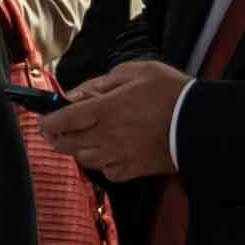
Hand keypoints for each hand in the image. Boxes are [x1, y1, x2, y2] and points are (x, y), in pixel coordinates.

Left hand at [45, 60, 185, 182]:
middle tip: (58, 130)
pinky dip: (102, 164)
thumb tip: (76, 94)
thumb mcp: (136, 72)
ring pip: (83, 159)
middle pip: (66, 143)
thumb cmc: (171, 92)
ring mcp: (118, 155)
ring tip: (86, 138)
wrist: (201, 123)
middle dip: (57, 137)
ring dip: (79, 149)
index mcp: (105, 110)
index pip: (62, 120)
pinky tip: (110, 153)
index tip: (43, 120)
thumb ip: (102, 82)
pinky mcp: (133, 170)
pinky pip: (106, 172)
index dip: (47, 121)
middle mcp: (107, 136)